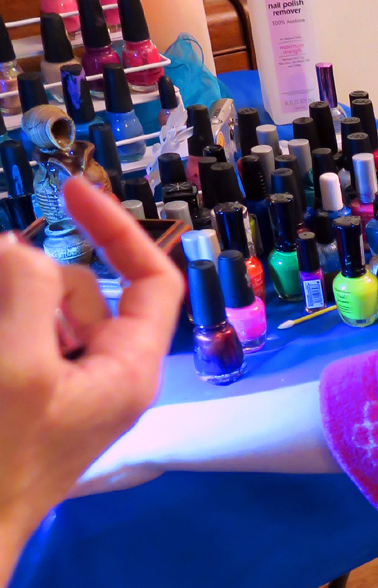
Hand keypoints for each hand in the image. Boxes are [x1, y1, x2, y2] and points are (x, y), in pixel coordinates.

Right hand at [0, 177, 181, 587]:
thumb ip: (27, 290)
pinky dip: (2, 328)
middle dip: (27, 269)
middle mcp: (100, 378)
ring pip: (35, 313)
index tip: (70, 188)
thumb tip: (21, 251)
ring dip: (8, 296)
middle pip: (77, 289)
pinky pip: (14, 341)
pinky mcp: (21, 398)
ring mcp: (57, 391)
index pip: (152, 280)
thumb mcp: (16, 362)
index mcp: (127, 370)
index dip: (118, 227)